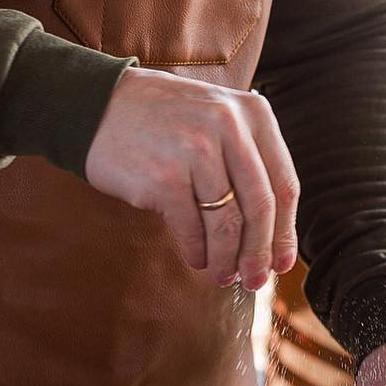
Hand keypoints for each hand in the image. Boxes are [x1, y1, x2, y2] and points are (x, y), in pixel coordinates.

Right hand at [83, 66, 299, 290]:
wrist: (100, 106)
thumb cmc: (165, 120)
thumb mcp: (217, 116)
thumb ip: (248, 158)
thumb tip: (273, 234)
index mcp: (251, 113)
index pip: (284, 183)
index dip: (285, 230)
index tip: (282, 261)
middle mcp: (228, 126)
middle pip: (260, 208)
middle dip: (259, 254)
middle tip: (255, 280)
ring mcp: (195, 151)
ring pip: (227, 224)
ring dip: (227, 260)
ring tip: (223, 275)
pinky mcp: (164, 177)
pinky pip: (192, 230)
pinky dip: (197, 251)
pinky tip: (196, 258)